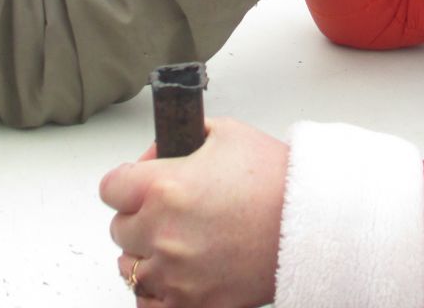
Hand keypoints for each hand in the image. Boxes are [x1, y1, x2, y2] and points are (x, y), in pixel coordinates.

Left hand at [100, 118, 285, 307]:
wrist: (313, 224)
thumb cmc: (276, 181)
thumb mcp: (227, 134)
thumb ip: (184, 138)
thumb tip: (160, 153)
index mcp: (164, 186)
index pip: (110, 188)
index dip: (126, 182)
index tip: (137, 185)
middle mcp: (163, 231)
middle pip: (119, 228)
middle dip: (139, 216)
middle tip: (167, 211)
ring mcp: (176, 273)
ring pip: (130, 267)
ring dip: (146, 254)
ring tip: (173, 243)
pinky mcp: (193, 303)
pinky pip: (148, 305)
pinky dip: (156, 292)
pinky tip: (172, 276)